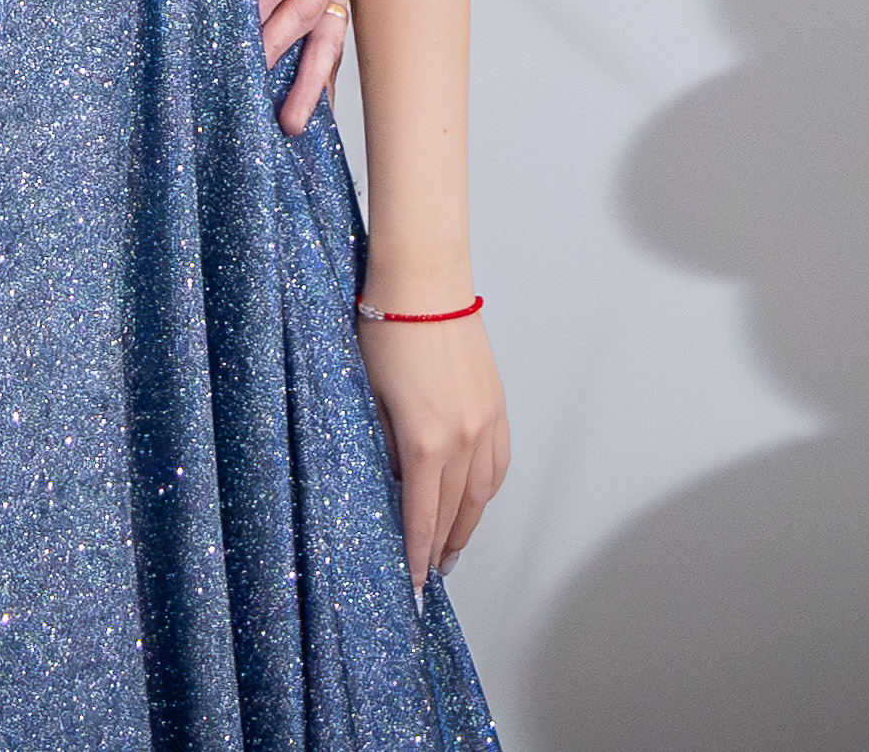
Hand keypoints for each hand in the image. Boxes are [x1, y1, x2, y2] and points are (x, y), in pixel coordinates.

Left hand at [254, 0, 364, 134]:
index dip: (260, 2)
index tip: (232, 33)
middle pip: (306, 11)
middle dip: (277, 52)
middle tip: (247, 92)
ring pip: (326, 35)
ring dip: (308, 81)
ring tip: (291, 125)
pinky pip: (331, 35)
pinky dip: (320, 70)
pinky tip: (311, 106)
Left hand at [357, 302, 505, 588]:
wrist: (424, 284)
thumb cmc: (386, 332)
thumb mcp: (369, 398)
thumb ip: (385, 448)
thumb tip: (394, 482)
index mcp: (427, 443)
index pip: (424, 517)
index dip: (418, 556)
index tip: (414, 584)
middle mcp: (465, 440)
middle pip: (458, 512)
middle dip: (443, 547)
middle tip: (431, 573)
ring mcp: (487, 422)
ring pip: (484, 492)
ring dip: (469, 523)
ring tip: (453, 546)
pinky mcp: (497, 404)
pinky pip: (499, 462)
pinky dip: (488, 489)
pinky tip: (477, 498)